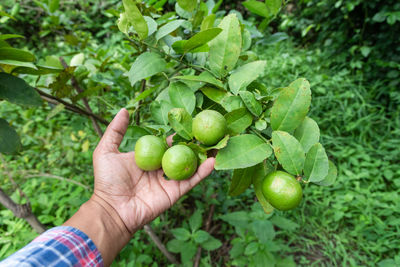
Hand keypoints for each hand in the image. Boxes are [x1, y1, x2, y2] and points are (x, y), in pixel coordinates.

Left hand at [92, 108, 214, 232]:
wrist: (112, 208)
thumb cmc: (107, 180)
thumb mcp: (106, 150)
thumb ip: (116, 130)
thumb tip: (125, 110)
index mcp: (149, 157)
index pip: (167, 142)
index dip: (178, 132)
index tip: (190, 120)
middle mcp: (161, 167)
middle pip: (182, 152)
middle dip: (195, 141)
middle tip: (209, 129)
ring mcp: (170, 180)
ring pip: (191, 164)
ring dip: (204, 155)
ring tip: (218, 142)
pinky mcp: (176, 192)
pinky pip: (192, 180)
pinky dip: (204, 171)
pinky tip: (214, 160)